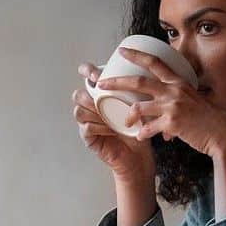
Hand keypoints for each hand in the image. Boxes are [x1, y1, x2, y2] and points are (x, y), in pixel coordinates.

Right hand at [73, 62, 154, 179]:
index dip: (87, 71)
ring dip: (95, 110)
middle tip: (102, 92)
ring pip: (80, 110)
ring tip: (110, 114)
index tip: (97, 73)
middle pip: (79, 94)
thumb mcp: (140, 104)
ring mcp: (87, 123)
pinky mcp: (88, 138)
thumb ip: (138, 89)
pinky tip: (112, 129)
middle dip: (88, 92)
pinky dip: (99, 126)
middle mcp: (91, 107)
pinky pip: (86, 128)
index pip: (86, 76)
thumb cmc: (140, 128)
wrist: (139, 155)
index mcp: (101, 95)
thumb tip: (146, 69)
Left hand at [97, 47, 225, 157]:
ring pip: (140, 107)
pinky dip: (143, 133)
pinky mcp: (172, 123)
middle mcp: (174, 91)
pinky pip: (149, 129)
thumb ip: (177, 97)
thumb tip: (164, 104)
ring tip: (125, 123)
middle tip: (102, 83)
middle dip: (117, 82)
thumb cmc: (208, 119)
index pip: (155, 63)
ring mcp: (172, 107)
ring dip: (129, 116)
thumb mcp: (193, 99)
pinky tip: (141, 137)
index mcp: (178, 82)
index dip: (137, 55)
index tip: (122, 50)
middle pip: (139, 82)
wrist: (222, 134)